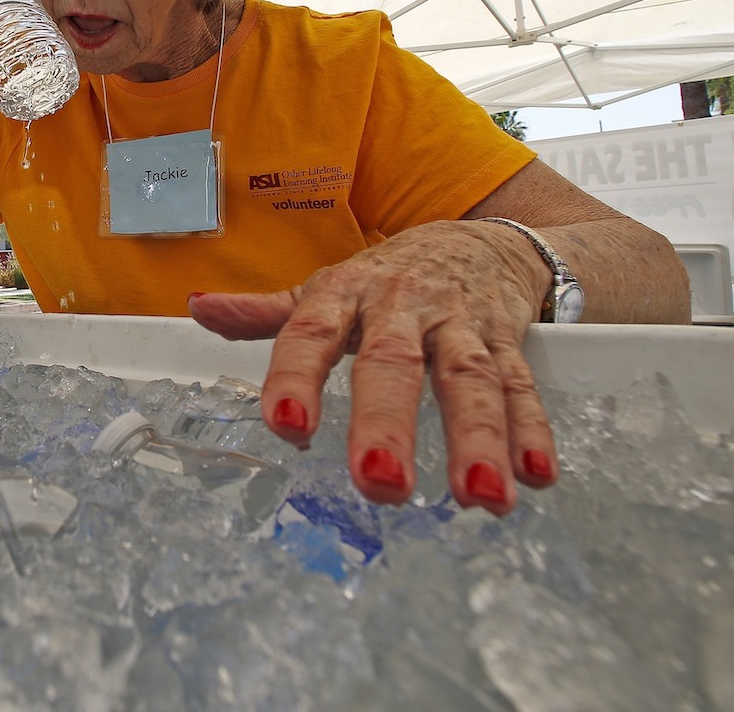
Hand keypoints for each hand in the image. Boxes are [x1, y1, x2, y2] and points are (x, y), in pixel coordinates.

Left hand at [186, 219, 557, 515]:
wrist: (481, 237)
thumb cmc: (389, 277)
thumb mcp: (327, 288)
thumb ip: (268, 313)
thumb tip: (199, 309)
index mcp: (345, 293)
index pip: (312, 333)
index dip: (297, 378)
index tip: (286, 427)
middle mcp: (402, 307)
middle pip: (395, 363)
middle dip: (388, 421)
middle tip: (379, 479)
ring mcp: (459, 323)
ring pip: (470, 379)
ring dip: (478, 438)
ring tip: (479, 496)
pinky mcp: (507, 340)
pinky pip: (520, 384)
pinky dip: (531, 429)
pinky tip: (534, 475)